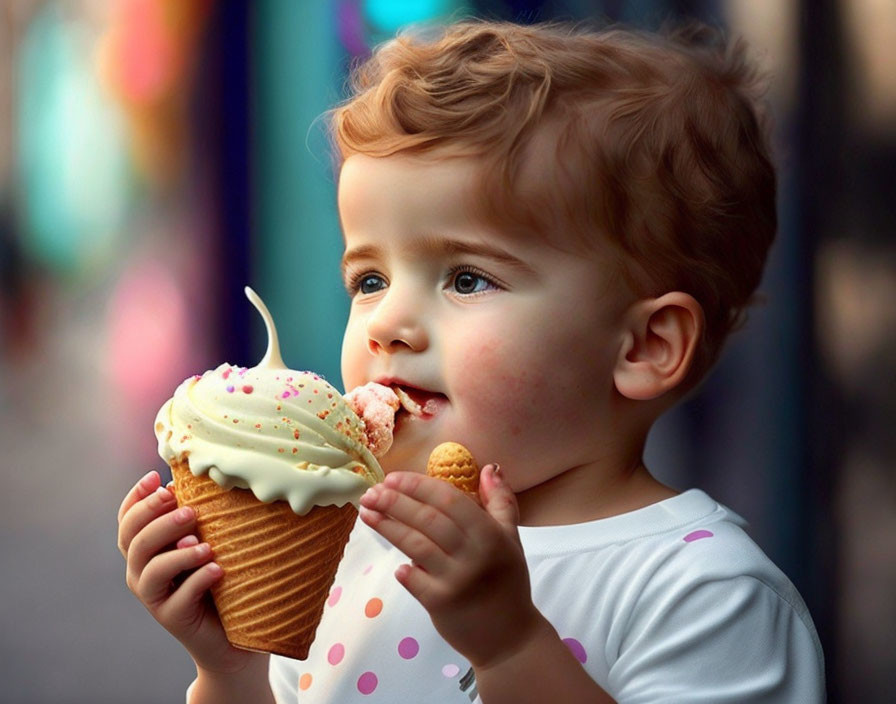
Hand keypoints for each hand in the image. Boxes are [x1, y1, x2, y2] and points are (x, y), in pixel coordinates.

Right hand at [117, 470, 260, 674]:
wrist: (233, 632)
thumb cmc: (219, 576)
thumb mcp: (206, 539)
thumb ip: (194, 517)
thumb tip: (195, 479)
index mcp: (145, 549)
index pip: (127, 520)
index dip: (136, 498)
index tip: (156, 478)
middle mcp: (141, 572)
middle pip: (134, 541)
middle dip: (157, 519)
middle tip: (188, 509)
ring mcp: (155, 597)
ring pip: (151, 569)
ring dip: (178, 552)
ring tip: (205, 544)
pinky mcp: (173, 618)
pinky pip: (180, 596)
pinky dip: (198, 579)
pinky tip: (218, 569)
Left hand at [358, 465, 542, 668]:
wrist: (510, 636)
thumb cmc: (507, 582)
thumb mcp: (510, 538)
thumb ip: (501, 501)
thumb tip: (490, 467)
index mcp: (489, 534)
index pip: (448, 499)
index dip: (417, 486)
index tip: (392, 478)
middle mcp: (473, 554)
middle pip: (427, 519)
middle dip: (394, 502)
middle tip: (370, 493)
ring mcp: (456, 580)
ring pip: (416, 545)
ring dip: (388, 527)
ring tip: (366, 513)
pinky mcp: (441, 605)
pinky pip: (414, 580)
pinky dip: (404, 569)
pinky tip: (395, 562)